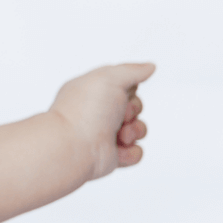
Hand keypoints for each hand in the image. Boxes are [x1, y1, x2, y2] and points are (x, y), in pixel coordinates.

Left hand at [48, 62, 154, 181]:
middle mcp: (97, 112)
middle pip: (134, 107)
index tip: (123, 93)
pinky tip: (118, 149)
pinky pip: (135, 152)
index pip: (122, 86)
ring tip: (120, 135)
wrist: (73, 147)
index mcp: (91, 92)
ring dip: (135, 131)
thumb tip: (148, 67)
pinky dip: (131, 152)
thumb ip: (131, 70)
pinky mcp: (110, 155)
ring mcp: (103, 134)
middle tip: (121, 115)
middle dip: (134, 110)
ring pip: (137, 129)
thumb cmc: (84, 111)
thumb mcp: (109, 78)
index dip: (129, 89)